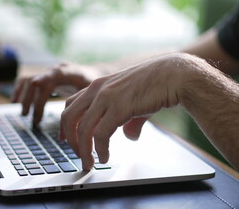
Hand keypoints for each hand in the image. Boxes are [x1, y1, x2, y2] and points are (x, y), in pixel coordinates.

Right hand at [11, 62, 102, 123]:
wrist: (95, 74)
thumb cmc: (97, 87)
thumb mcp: (96, 95)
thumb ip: (86, 106)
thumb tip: (77, 128)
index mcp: (74, 72)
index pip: (58, 72)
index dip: (46, 76)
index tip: (35, 83)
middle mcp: (59, 69)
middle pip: (40, 81)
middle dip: (35, 101)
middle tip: (35, 121)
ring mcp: (50, 71)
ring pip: (30, 80)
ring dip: (26, 98)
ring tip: (25, 114)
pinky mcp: (45, 76)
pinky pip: (27, 80)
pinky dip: (20, 90)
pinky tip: (16, 102)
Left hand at [61, 53, 189, 169]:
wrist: (173, 75)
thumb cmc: (156, 85)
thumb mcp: (134, 100)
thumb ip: (128, 119)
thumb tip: (129, 136)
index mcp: (98, 85)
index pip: (71, 104)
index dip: (65, 124)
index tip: (66, 139)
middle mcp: (97, 89)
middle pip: (68, 116)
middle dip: (70, 139)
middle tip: (77, 154)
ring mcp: (106, 97)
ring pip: (82, 128)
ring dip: (83, 150)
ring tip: (89, 163)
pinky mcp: (118, 107)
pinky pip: (100, 134)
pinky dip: (99, 149)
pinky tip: (104, 157)